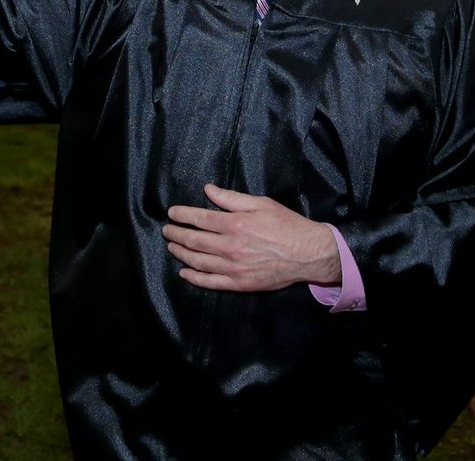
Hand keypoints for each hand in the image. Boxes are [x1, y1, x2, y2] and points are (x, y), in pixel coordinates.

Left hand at [163, 183, 339, 291]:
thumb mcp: (261, 203)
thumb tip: (209, 190)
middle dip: (177, 234)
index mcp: (235, 224)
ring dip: (181, 253)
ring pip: (198, 261)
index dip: (183, 215)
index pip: (200, 218)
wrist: (307, 254)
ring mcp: (233, 268)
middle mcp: (230, 247)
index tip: (172, 213)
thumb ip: (232, 198)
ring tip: (172, 247)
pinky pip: (210, 282)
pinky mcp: (239, 284)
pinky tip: (185, 272)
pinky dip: (194, 277)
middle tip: (167, 230)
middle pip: (195, 240)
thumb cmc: (286, 225)